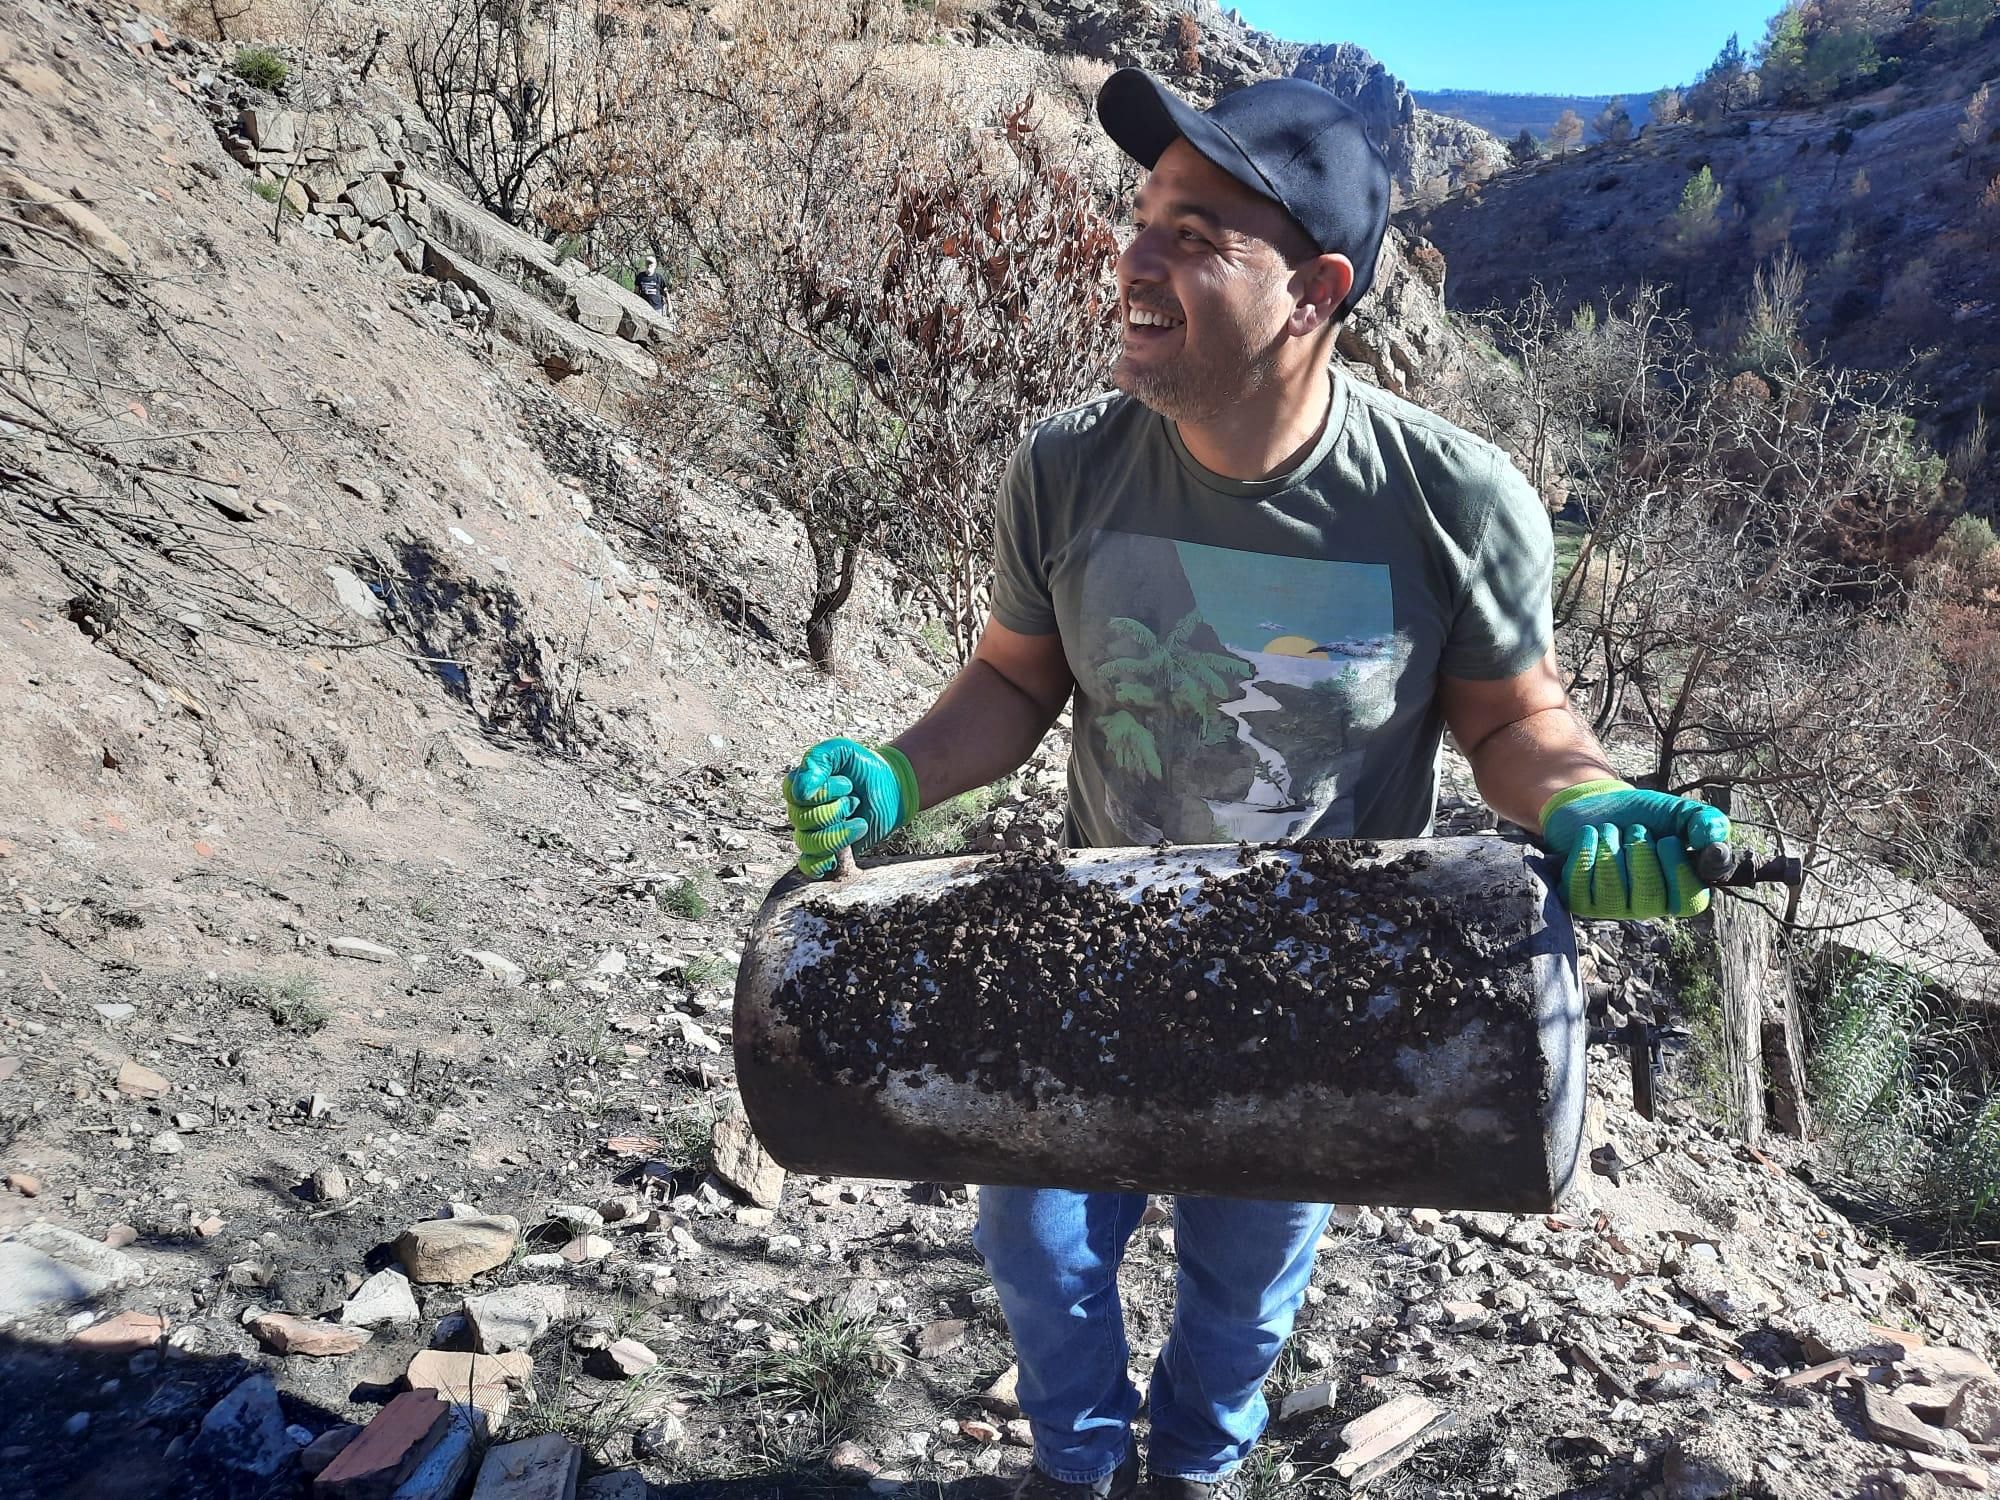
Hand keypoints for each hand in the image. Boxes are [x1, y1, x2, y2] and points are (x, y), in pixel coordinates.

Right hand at [783, 738, 918, 877]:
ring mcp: (811, 832)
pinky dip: (820, 863)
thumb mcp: (841, 750)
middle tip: (855, 800)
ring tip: (859, 823)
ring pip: (808, 842)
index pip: (795, 794)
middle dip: (836, 810)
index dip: (823, 791)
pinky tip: (837, 857)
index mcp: (799, 785)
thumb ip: (818, 759)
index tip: (847, 783)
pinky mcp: (826, 852)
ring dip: (838, 833)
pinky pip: (809, 865)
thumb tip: (801, 791)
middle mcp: (800, 810)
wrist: (890, 788)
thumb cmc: (863, 767)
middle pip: (803, 819)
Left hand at [1540, 778, 1730, 919]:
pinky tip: (1590, 836)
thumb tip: (1715, 844)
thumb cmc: (1643, 814)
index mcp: (1679, 890)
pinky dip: (1586, 852)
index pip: (1690, 902)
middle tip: (1636, 829)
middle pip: (1649, 895)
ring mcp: (1612, 907)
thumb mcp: (1680, 813)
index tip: (1667, 839)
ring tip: (1611, 829)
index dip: (1678, 870)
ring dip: (1610, 848)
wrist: (1596, 803)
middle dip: (1640, 851)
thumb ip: (1707, 823)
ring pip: (1613, 889)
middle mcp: (1647, 906)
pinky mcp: (1579, 900)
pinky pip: (1580, 886)